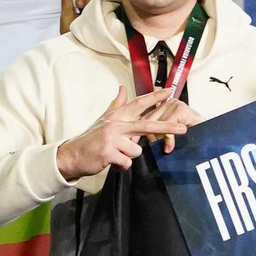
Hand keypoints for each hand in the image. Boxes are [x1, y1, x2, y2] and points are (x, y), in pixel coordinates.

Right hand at [55, 86, 198, 181]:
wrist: (72, 155)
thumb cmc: (91, 139)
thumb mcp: (103, 119)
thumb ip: (116, 105)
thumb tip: (123, 89)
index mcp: (116, 116)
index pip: (138, 104)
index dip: (154, 97)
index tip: (169, 91)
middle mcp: (116, 124)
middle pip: (146, 124)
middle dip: (166, 126)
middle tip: (183, 128)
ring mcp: (112, 138)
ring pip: (136, 150)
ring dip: (128, 156)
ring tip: (116, 154)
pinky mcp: (109, 152)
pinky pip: (127, 162)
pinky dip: (121, 166)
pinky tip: (112, 162)